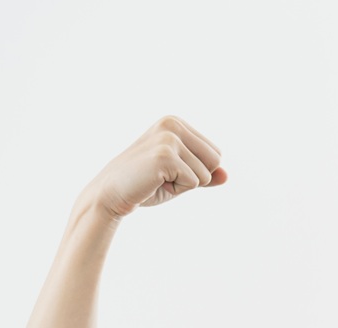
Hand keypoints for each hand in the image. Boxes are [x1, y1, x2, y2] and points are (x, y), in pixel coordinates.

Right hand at [85, 116, 226, 219]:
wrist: (111, 194)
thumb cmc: (145, 184)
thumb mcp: (180, 177)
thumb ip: (205, 174)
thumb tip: (227, 175)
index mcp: (176, 122)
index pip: (215, 153)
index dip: (197, 171)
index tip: (169, 170)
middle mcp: (172, 124)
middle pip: (215, 160)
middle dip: (195, 177)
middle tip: (164, 176)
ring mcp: (168, 138)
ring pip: (205, 174)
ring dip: (183, 185)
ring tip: (157, 179)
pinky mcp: (165, 155)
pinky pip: (194, 182)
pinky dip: (177, 190)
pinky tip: (154, 183)